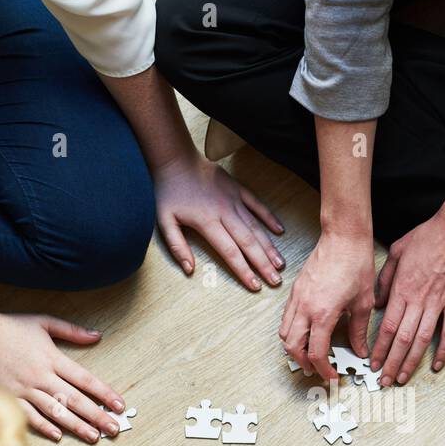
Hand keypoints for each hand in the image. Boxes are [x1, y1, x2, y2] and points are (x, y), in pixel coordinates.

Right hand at [0, 311, 122, 442]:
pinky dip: (44, 426)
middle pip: (75, 400)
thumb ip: (72, 331)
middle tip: (114, 429)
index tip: (120, 405)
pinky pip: (29, 415)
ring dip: (77, 425)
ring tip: (94, 437)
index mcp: (52, 358)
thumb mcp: (43, 323)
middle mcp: (41, 376)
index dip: (105, 394)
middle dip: (97, 416)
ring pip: (56, 411)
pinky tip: (58, 435)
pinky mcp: (9, 397)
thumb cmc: (8, 328)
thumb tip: (98, 335)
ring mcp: (25, 389)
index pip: (86, 379)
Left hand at [153, 152, 284, 290]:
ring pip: (256, 227)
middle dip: (263, 264)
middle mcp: (225, 212)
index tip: (255, 286)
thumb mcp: (164, 221)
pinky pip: (257, 205)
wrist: (176, 160)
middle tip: (276, 281)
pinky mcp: (238, 189)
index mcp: (207, 222)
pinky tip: (280, 231)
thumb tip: (190, 270)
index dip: (244, 270)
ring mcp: (234, 200)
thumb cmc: (168, 193)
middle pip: (248, 243)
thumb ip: (177, 247)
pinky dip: (269, 218)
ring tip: (280, 264)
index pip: (230, 252)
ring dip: (269, 247)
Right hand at [279, 231, 375, 379]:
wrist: (343, 237)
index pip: (315, 353)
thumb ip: (358, 331)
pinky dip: (292, 331)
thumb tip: (360, 351)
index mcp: (322, 313)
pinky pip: (286, 318)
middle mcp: (304, 308)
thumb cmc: (355, 265)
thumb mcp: (363, 303)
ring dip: (295, 348)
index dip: (323, 370)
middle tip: (317, 370)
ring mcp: (296, 298)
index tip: (331, 377)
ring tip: (310, 354)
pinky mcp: (295, 290)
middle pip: (292, 347)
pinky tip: (308, 332)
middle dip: (303, 363)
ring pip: (284, 333)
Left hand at [370, 209, 444, 385]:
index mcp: (402, 289)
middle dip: (391, 363)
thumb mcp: (396, 252)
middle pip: (403, 339)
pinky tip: (437, 365)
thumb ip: (384, 280)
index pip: (388, 326)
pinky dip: (443, 350)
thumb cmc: (426, 236)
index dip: (379, 348)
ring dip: (412, 362)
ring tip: (403, 378)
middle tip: (384, 381)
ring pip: (423, 340)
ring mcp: (438, 303)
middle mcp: (418, 300)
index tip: (372, 364)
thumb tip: (378, 304)